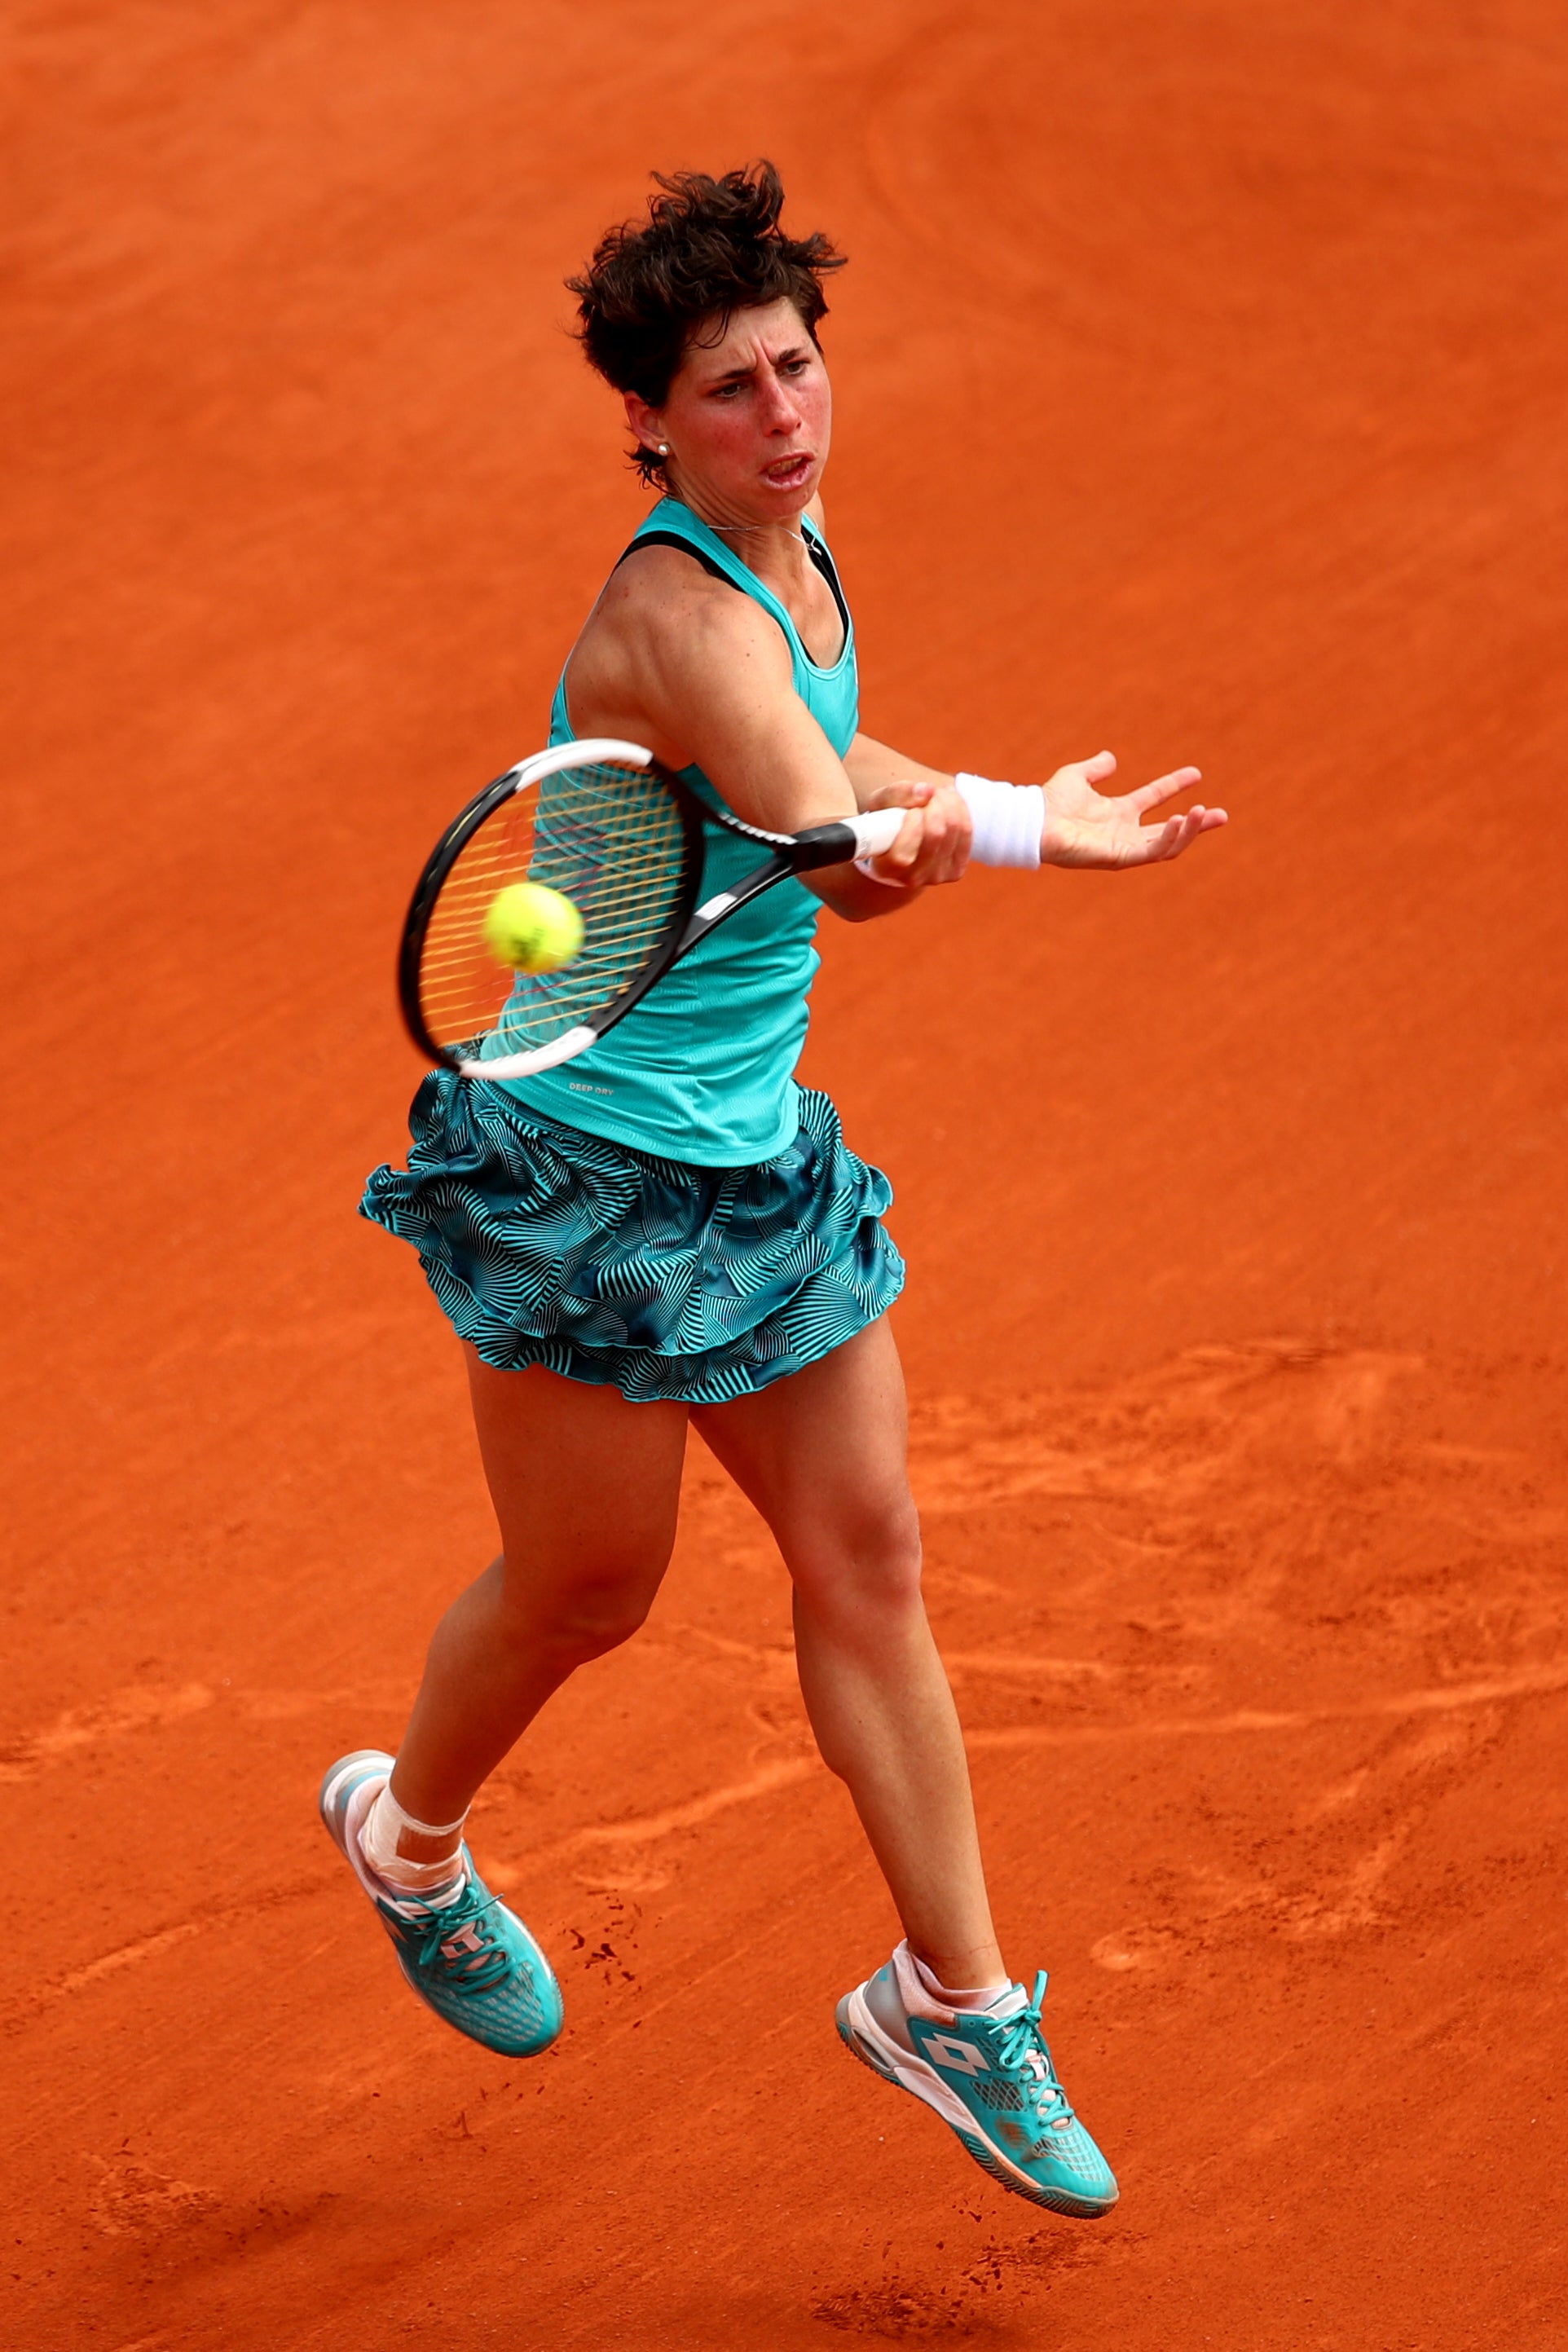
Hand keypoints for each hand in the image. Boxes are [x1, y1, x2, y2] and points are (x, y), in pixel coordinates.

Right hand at [860, 778, 972, 886]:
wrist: (905, 843)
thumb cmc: (887, 823)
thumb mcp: (880, 805)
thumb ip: (897, 794)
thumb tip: (927, 790)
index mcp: (885, 868)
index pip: (901, 857)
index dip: (911, 828)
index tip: (912, 811)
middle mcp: (911, 878)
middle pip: (935, 835)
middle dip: (933, 804)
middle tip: (927, 794)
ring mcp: (935, 877)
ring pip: (953, 829)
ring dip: (948, 802)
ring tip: (936, 794)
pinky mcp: (955, 871)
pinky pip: (966, 832)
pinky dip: (960, 809)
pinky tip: (950, 802)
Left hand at [1039, 752, 1226, 868]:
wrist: (1035, 821)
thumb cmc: (1050, 802)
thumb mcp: (1078, 776)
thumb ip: (1096, 767)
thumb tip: (1110, 758)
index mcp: (1118, 813)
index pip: (1154, 797)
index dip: (1175, 785)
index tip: (1196, 772)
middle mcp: (1125, 832)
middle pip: (1170, 830)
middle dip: (1197, 824)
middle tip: (1222, 815)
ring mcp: (1123, 847)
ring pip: (1167, 845)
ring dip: (1188, 831)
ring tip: (1203, 813)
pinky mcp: (1119, 858)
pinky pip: (1151, 851)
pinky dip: (1168, 838)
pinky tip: (1178, 820)